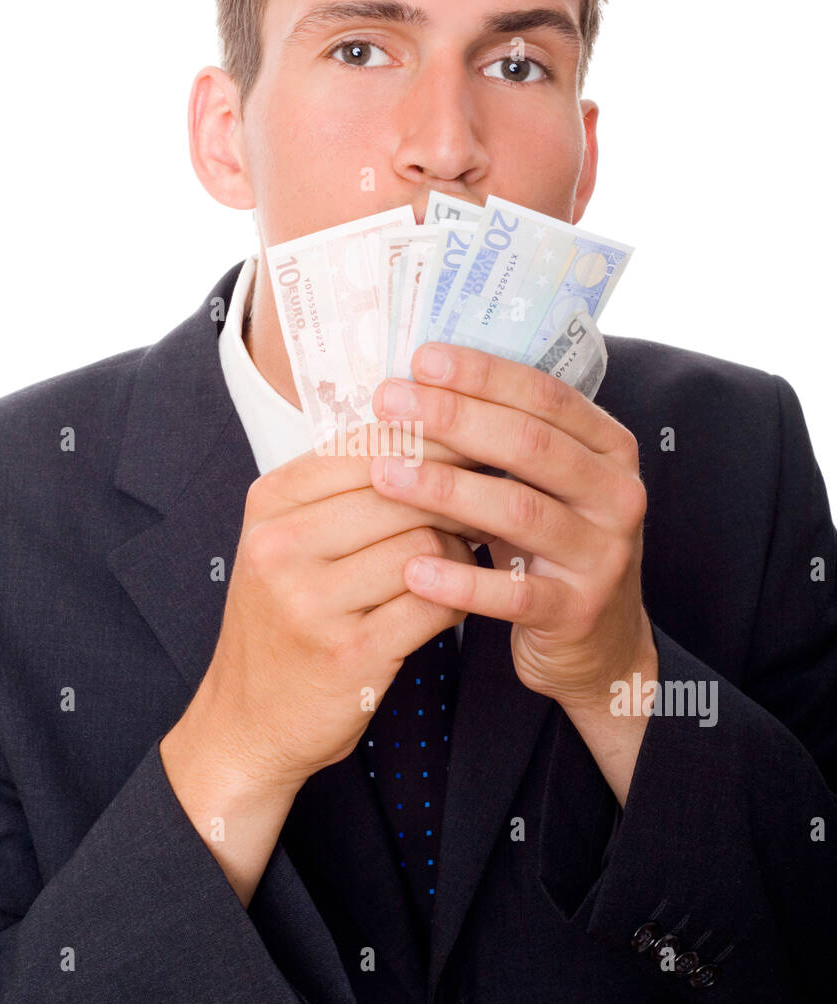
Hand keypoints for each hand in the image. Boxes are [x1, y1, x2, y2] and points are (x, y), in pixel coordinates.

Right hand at [185, 437, 490, 791]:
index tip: (469, 447)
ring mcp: (313, 602)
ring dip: (458, 550)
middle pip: (403, 489)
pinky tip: (451, 600)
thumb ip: (345, 490)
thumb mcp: (288, 543)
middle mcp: (282, 546)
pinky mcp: (351, 653)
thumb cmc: (281, 622)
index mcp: (270, 504)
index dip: (431, 439)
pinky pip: (434, 603)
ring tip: (461, 557)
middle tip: (484, 504)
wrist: (246, 722)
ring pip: (424, 543)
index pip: (367, 443)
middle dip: (454, 494)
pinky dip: (456, 598)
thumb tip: (436, 434)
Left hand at [369, 341, 655, 717]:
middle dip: (455, 418)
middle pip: (532, 445)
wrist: (597, 645)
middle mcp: (617, 495)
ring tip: (385, 474)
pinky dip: (460, 578)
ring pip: (520, 511)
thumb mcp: (543, 486)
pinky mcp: (578, 612)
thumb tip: (417, 382)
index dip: (484, 375)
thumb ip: (503, 438)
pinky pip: (513, 592)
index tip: (421, 359)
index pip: (547, 396)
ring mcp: (602, 555)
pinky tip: (413, 567)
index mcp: (609, 449)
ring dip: (446, 489)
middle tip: (391, 404)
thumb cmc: (549, 548)